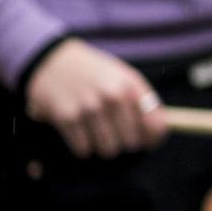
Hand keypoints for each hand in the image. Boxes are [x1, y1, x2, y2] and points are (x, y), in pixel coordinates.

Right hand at [23, 39, 166, 159]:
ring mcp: (90, 107)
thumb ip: (143, 102)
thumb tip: (159, 133)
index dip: (153, 139)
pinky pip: (83, 149)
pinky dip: (81, 145)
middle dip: (123, 141)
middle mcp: (113, 96)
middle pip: (132, 143)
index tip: (146, 142)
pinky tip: (78, 129)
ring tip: (94, 129)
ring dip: (101, 145)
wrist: (52, 60)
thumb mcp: (122, 77)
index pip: (156, 125)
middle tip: (111, 131)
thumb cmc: (94, 73)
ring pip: (108, 150)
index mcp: (132, 85)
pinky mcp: (67, 117)